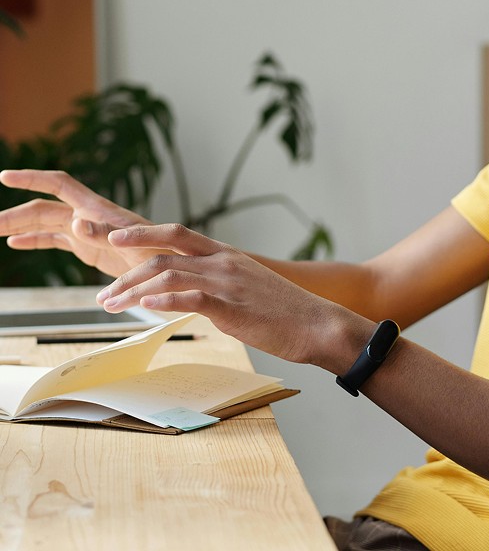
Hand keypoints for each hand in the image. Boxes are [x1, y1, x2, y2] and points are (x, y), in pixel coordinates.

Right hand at [0, 169, 153, 276]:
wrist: (170, 267)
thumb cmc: (159, 252)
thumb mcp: (133, 244)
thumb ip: (103, 233)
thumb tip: (75, 222)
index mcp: (96, 209)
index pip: (58, 185)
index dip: (32, 178)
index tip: (5, 176)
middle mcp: (87, 216)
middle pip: (42, 208)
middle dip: (15, 213)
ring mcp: (85, 231)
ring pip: (44, 224)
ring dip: (19, 226)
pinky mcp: (87, 248)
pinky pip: (54, 240)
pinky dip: (34, 240)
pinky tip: (14, 243)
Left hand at [98, 223, 366, 365]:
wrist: (318, 324)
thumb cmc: (284, 312)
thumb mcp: (246, 289)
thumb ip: (217, 285)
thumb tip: (190, 294)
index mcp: (226, 255)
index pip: (176, 234)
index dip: (142, 233)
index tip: (113, 239)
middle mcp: (223, 262)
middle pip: (163, 254)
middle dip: (125, 271)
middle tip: (102, 294)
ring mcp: (228, 282)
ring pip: (170, 274)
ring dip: (134, 290)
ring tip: (111, 306)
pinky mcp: (233, 306)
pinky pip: (193, 298)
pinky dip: (165, 299)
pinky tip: (146, 306)